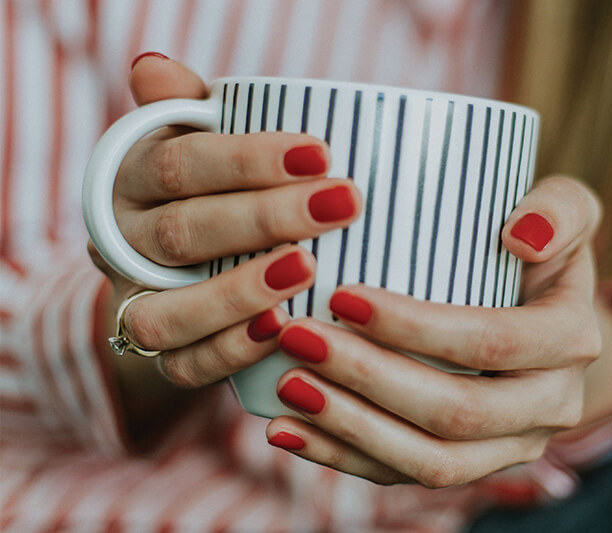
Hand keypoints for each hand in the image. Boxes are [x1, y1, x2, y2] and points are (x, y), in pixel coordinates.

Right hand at [89, 55, 360, 432]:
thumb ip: (185, 108)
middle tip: (341, 203)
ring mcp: (137, 302)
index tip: (322, 152)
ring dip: (238, 291)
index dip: (247, 159)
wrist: (177, 261)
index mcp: (130, 180)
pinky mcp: (162, 354)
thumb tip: (155, 67)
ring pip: (166, 311)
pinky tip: (281, 329)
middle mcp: (123, 243)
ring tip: (307, 269)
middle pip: (183, 233)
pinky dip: (229, 351)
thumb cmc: (208, 186)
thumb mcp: (196, 139)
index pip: (180, 164)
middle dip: (265, 218)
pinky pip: (182, 364)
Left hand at [264, 176, 602, 486]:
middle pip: (458, 413)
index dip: (416, 327)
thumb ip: (559, 207)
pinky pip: (406, 476)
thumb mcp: (565, 209)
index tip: (342, 296)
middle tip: (299, 338)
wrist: (539, 313)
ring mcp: (511, 445)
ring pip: (432, 462)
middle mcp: (552, 405)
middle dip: (370, 379)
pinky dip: (343, 457)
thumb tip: (521, 234)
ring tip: (287, 387)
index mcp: (571, 340)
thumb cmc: (534, 248)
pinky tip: (288, 430)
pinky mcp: (471, 466)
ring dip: (352, 428)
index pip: (492, 342)